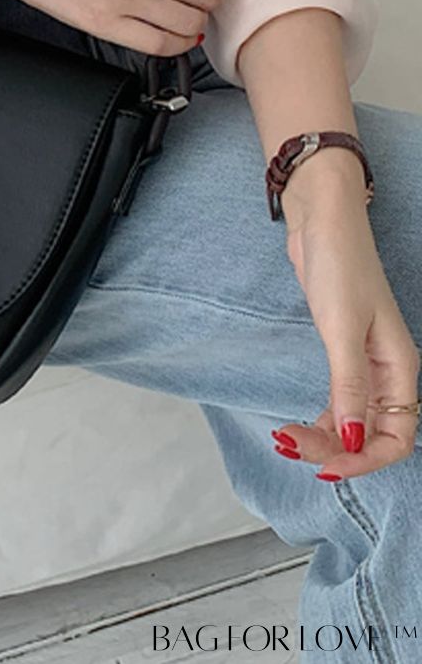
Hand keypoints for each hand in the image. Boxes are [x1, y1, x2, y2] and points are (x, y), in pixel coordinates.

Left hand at [274, 172, 420, 479]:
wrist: (321, 220)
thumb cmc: (339, 264)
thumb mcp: (342, 328)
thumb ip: (349, 386)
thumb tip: (354, 440)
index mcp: (400, 368)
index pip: (397, 437)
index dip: (365, 459)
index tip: (327, 465)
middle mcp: (387, 371)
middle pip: (373, 434)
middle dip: (337, 451)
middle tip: (292, 448)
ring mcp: (365, 362)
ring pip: (354, 421)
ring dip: (325, 438)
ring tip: (286, 440)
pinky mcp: (341, 350)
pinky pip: (340, 402)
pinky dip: (321, 419)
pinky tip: (298, 426)